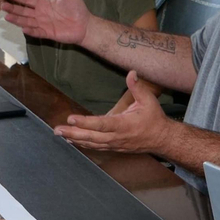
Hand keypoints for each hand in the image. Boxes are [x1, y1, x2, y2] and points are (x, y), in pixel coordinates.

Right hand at [1, 0, 90, 42]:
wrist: (85, 25)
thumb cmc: (78, 9)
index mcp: (44, 4)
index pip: (28, 0)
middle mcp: (41, 14)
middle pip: (24, 11)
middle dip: (13, 8)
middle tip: (2, 5)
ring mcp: (43, 24)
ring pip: (27, 21)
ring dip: (17, 19)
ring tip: (6, 16)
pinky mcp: (48, 33)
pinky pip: (37, 32)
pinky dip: (30, 30)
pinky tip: (23, 28)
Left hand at [54, 72, 172, 153]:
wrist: (162, 139)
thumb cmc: (154, 118)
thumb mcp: (149, 100)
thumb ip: (137, 87)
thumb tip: (131, 72)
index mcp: (124, 124)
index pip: (102, 124)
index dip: (86, 122)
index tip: (71, 119)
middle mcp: (117, 136)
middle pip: (92, 136)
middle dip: (73, 133)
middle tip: (57, 129)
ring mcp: (115, 144)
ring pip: (92, 143)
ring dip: (75, 139)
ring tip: (59, 134)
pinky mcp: (114, 147)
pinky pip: (96, 146)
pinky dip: (83, 144)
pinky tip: (72, 140)